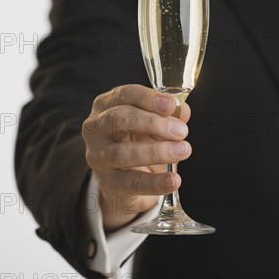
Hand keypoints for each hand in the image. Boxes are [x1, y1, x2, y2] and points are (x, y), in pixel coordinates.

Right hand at [82, 84, 190, 231]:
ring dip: (156, 152)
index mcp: (106, 105)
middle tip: (181, 131)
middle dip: (153, 123)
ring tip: (182, 150)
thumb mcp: (151, 123)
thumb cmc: (136, 140)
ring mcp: (98, 156)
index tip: (171, 105)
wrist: (123, 177)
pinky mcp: (107, 182)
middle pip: (119, 119)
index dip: (148, 98)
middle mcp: (96, 128)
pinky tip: (173, 180)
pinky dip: (155, 183)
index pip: (124, 95)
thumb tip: (183, 111)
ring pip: (122, 153)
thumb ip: (167, 115)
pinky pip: (131, 183)